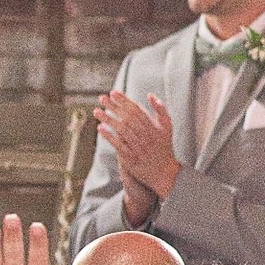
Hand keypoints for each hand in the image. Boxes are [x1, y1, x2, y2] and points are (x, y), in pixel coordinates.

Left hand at [93, 87, 179, 216]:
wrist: (164, 172)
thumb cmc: (163, 147)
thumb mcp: (167, 127)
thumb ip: (161, 110)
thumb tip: (150, 95)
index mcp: (154, 126)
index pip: (137, 110)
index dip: (124, 101)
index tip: (113, 93)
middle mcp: (146, 136)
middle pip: (127, 118)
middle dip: (114, 107)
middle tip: (101, 98)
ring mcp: (138, 147)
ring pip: (121, 130)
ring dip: (108, 119)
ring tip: (96, 111)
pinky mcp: (131, 158)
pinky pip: (119, 145)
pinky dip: (109, 136)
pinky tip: (100, 128)